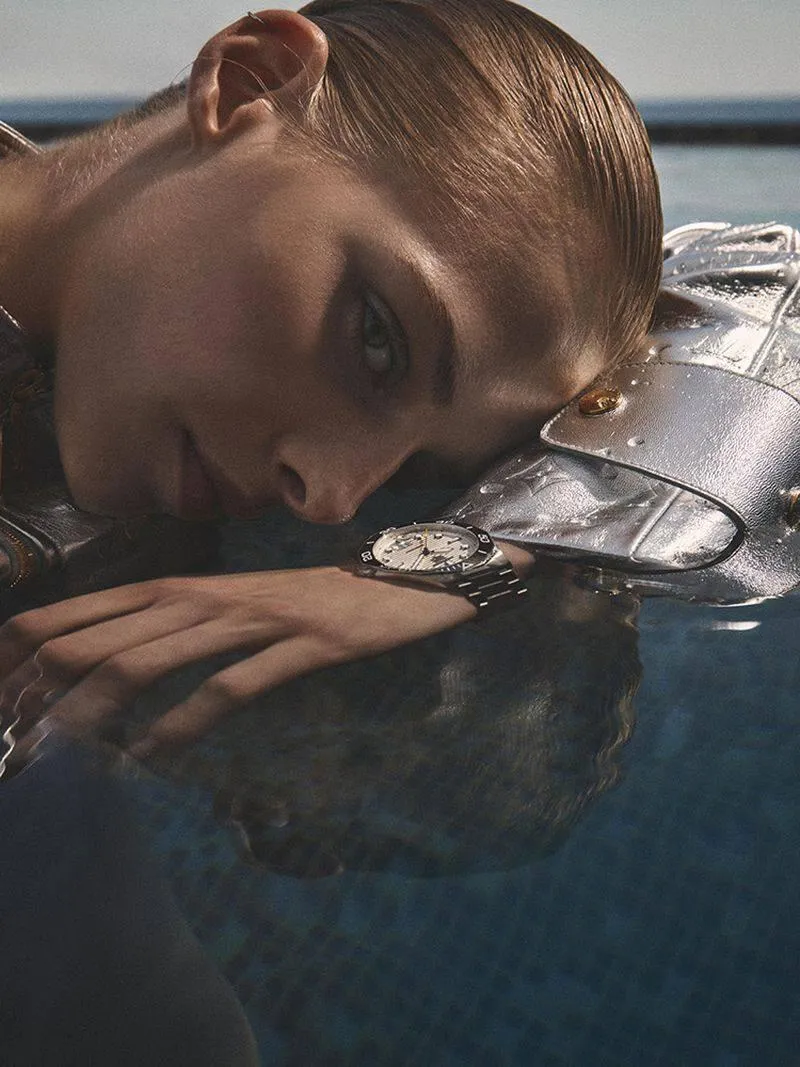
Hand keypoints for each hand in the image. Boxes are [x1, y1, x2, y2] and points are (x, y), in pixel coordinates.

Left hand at [0, 567, 478, 759]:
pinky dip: (184, 723)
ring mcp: (255, 619)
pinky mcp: (302, 645)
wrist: (397, 581)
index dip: (29, 650)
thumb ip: (167, 631)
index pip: (81, 611)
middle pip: (104, 638)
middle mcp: (207, 596)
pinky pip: (231, 685)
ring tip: (60, 749)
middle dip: (49, 690)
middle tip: (15, 739)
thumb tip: (99, 677)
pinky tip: (154, 756)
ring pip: (155, 659)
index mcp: (181, 585)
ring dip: (99, 707)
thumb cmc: (303, 600)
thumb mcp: (226, 607)